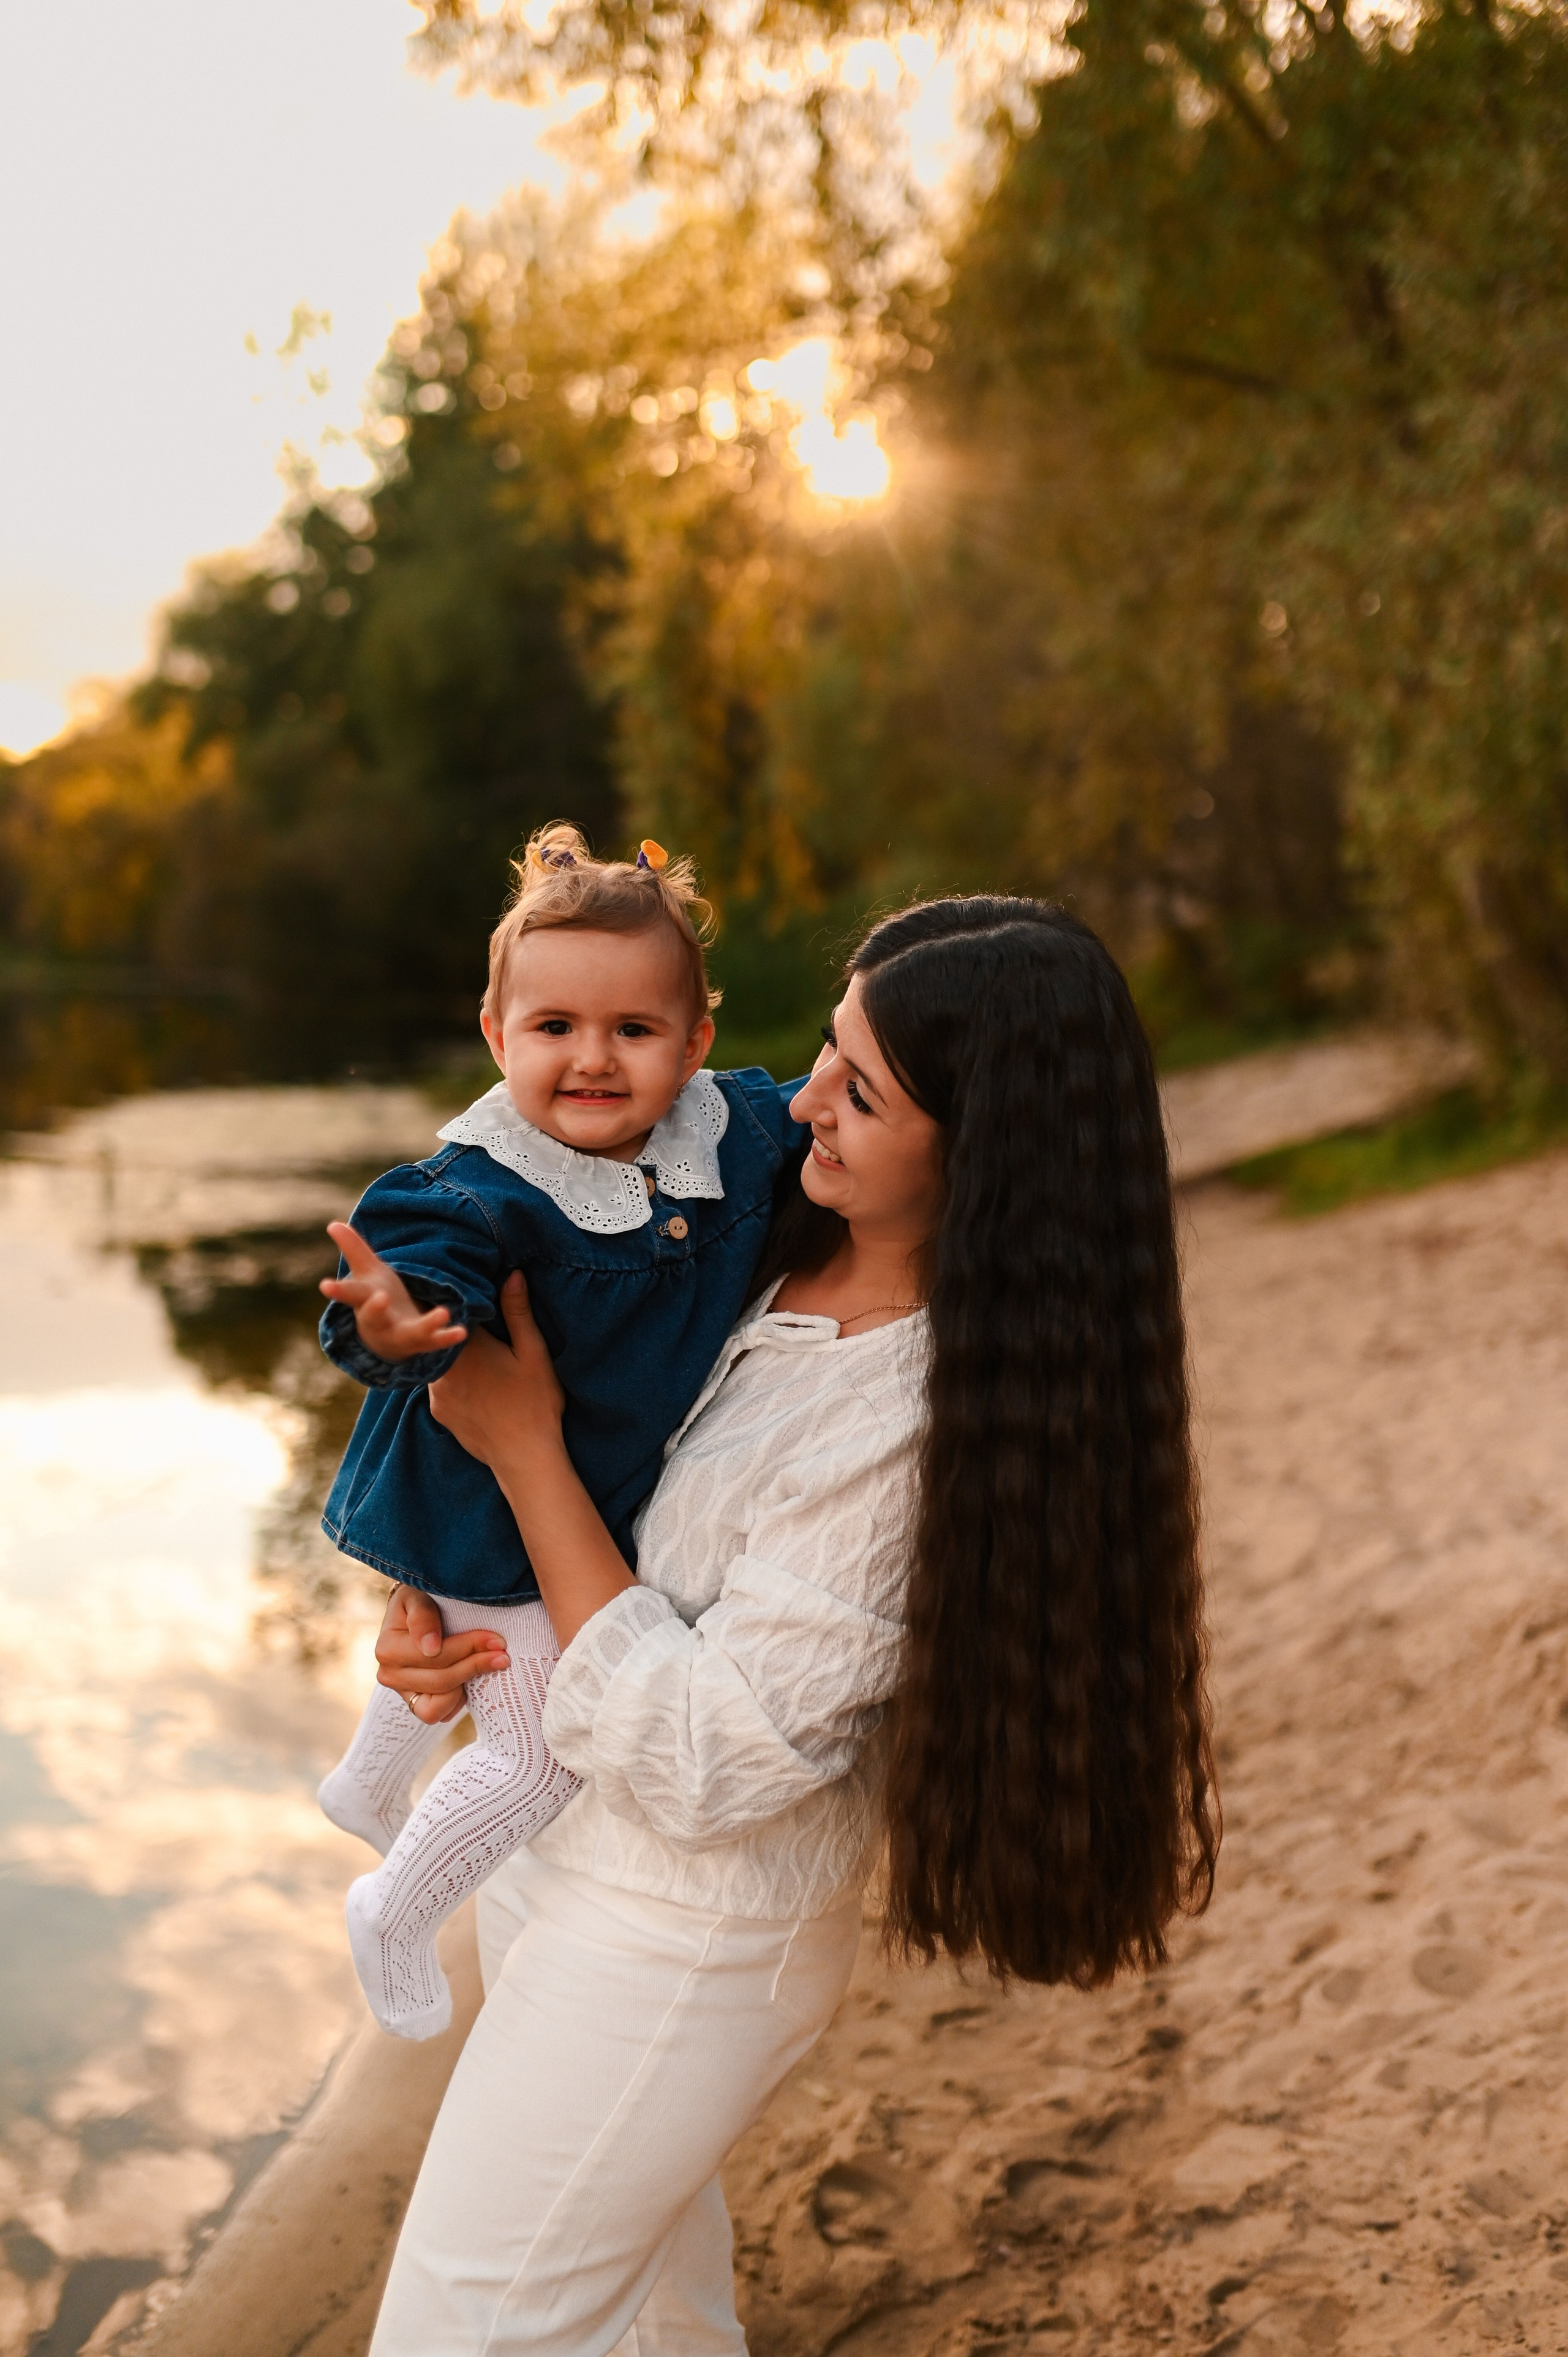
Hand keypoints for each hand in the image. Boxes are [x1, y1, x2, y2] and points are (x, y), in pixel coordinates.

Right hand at [320, 1221, 468, 1362]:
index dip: (338, 1290)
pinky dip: (448, 1336)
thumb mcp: (367, 1273)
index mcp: (364, 1301)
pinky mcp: (423, 1342)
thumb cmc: (376, 1297)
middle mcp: (380, 1321)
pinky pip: (436, 1341)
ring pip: (412, 1332)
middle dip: (375, 1309)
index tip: (325, 1285)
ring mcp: (401, 1334)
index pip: (350, 1294)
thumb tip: (333, 1223)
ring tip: (443, 1312)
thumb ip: (354, 1249)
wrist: (390, 1341)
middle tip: (380, 1298)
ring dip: (427, 1324)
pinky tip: (461, 1331)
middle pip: (373, 1317)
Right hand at [374, 1584, 509, 1723]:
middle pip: (442, 1681)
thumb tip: (430, 1647)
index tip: (497, 1640)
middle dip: (476, 1665)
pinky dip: (458, 1700)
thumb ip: (422, 1616)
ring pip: (440, 1706)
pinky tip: (469, 1678)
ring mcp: (404, 1693)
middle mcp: (390, 1675)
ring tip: (489, 1664)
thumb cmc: (420, 1598)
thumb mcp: (418, 1596)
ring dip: (467, 1685)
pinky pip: (441, 1714)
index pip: (436, 1657)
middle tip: (503, 1653)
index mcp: (387, 1649)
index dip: (469, 1649)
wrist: (416, 1611)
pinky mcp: (417, 1704)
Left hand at [427, 1270, 564, 1469]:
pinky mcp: (438, 1411)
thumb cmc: (535, 1402)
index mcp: (467, 1346)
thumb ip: (518, 1312)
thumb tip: (512, 1274)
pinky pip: (439, 1384)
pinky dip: (452, 1378)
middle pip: (440, 1337)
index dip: (459, 1300)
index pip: (452, 1311)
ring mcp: (436, 1392)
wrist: (524, 1456)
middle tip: (466, 1319)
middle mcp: (443, 1367)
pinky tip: (472, 1381)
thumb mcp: (533, 1353)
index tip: (466, 1292)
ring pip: (438, 1361)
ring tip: (471, 1350)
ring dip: (451, 1354)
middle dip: (451, 1326)